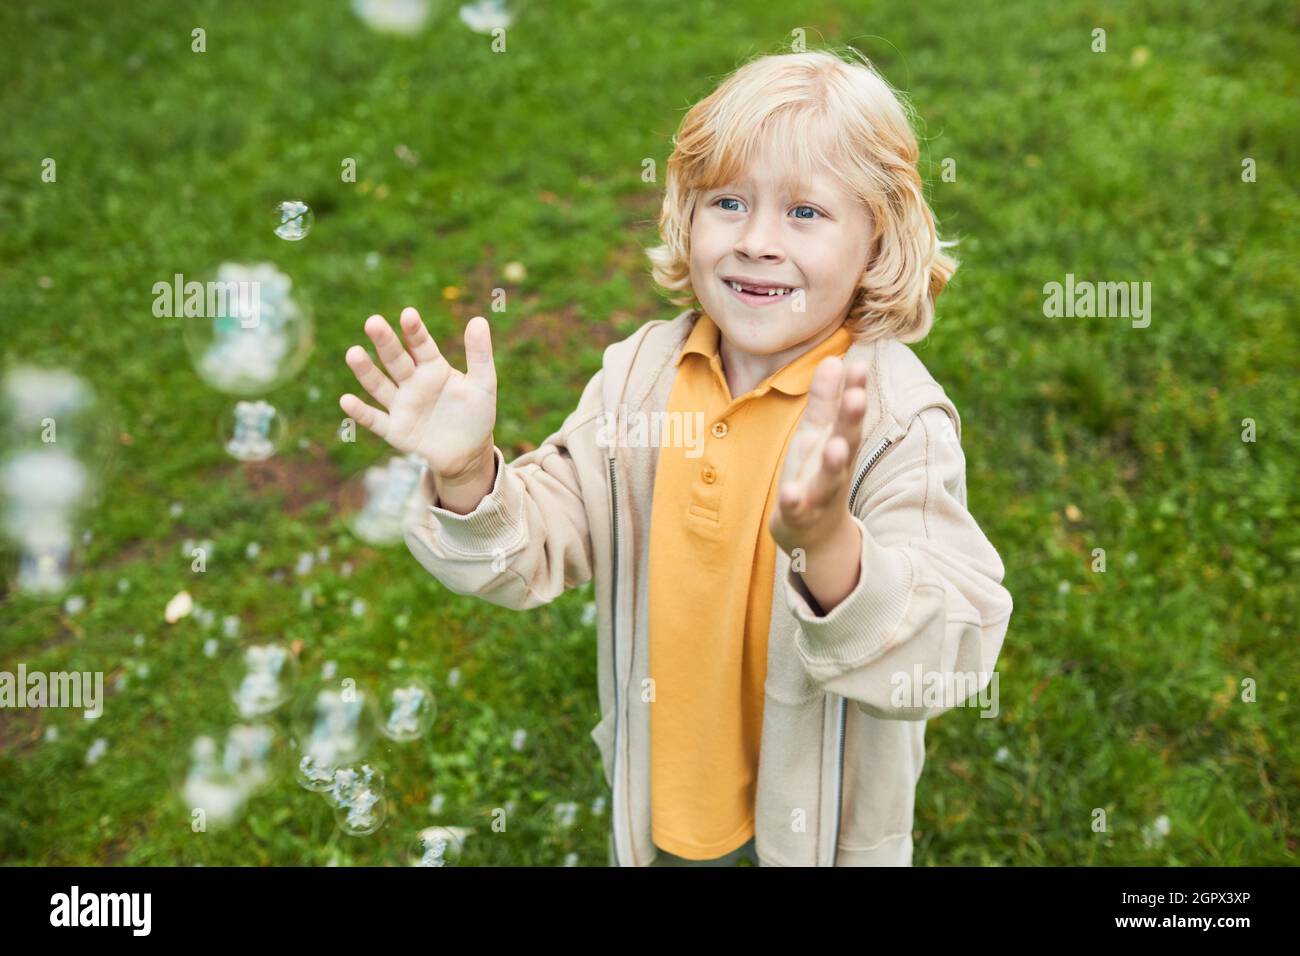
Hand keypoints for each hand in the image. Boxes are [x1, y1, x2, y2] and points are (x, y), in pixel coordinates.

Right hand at [339, 308, 497, 481]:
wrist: (469, 453)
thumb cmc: (475, 414)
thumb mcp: (484, 384)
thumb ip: (480, 354)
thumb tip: (479, 319)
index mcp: (433, 367)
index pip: (421, 345)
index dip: (414, 331)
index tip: (408, 314)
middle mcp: (412, 382)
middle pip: (396, 360)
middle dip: (385, 342)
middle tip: (374, 322)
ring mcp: (401, 405)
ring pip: (380, 385)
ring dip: (366, 371)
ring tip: (353, 353)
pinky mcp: (395, 430)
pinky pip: (375, 420)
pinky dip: (361, 412)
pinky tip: (346, 400)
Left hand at [768, 355, 868, 557]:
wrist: (815, 535)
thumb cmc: (815, 474)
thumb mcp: (817, 435)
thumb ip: (825, 400)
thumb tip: (834, 359)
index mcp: (838, 443)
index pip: (848, 414)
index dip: (854, 389)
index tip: (859, 363)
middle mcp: (835, 468)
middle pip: (847, 442)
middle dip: (851, 420)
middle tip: (857, 396)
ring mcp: (819, 494)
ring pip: (829, 478)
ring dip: (833, 462)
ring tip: (835, 445)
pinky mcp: (800, 516)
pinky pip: (797, 509)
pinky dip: (793, 501)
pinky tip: (789, 491)